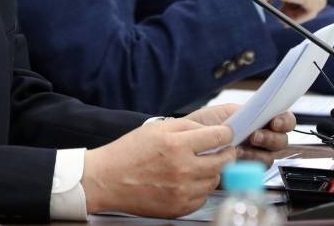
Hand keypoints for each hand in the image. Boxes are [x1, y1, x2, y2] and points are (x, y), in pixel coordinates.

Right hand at [82, 117, 236, 217]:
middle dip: (225, 152)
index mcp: (178, 145)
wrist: (107, 179)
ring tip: (196, 165)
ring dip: (211, 171)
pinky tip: (186, 181)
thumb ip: (188, 126)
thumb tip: (213, 130)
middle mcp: (183, 169)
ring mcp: (182, 191)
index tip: (226, 134)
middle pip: (223, 161)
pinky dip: (199, 189)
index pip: (219, 137)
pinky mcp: (178, 208)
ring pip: (215, 180)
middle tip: (219, 150)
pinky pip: (202, 197)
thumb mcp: (158, 128)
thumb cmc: (129, 152)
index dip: (226, 134)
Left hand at [186, 103, 294, 165]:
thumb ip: (245, 112)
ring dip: (259, 153)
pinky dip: (247, 167)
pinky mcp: (245, 173)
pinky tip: (236, 162)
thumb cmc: (204, 125)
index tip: (275, 121)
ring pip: (270, 158)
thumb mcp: (224, 112)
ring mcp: (254, 157)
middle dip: (271, 138)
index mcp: (259, 121)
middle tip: (255, 136)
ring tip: (242, 149)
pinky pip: (255, 173)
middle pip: (281, 141)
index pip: (283, 121)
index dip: (284, 121)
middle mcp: (260, 140)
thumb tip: (260, 113)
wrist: (186, 142)